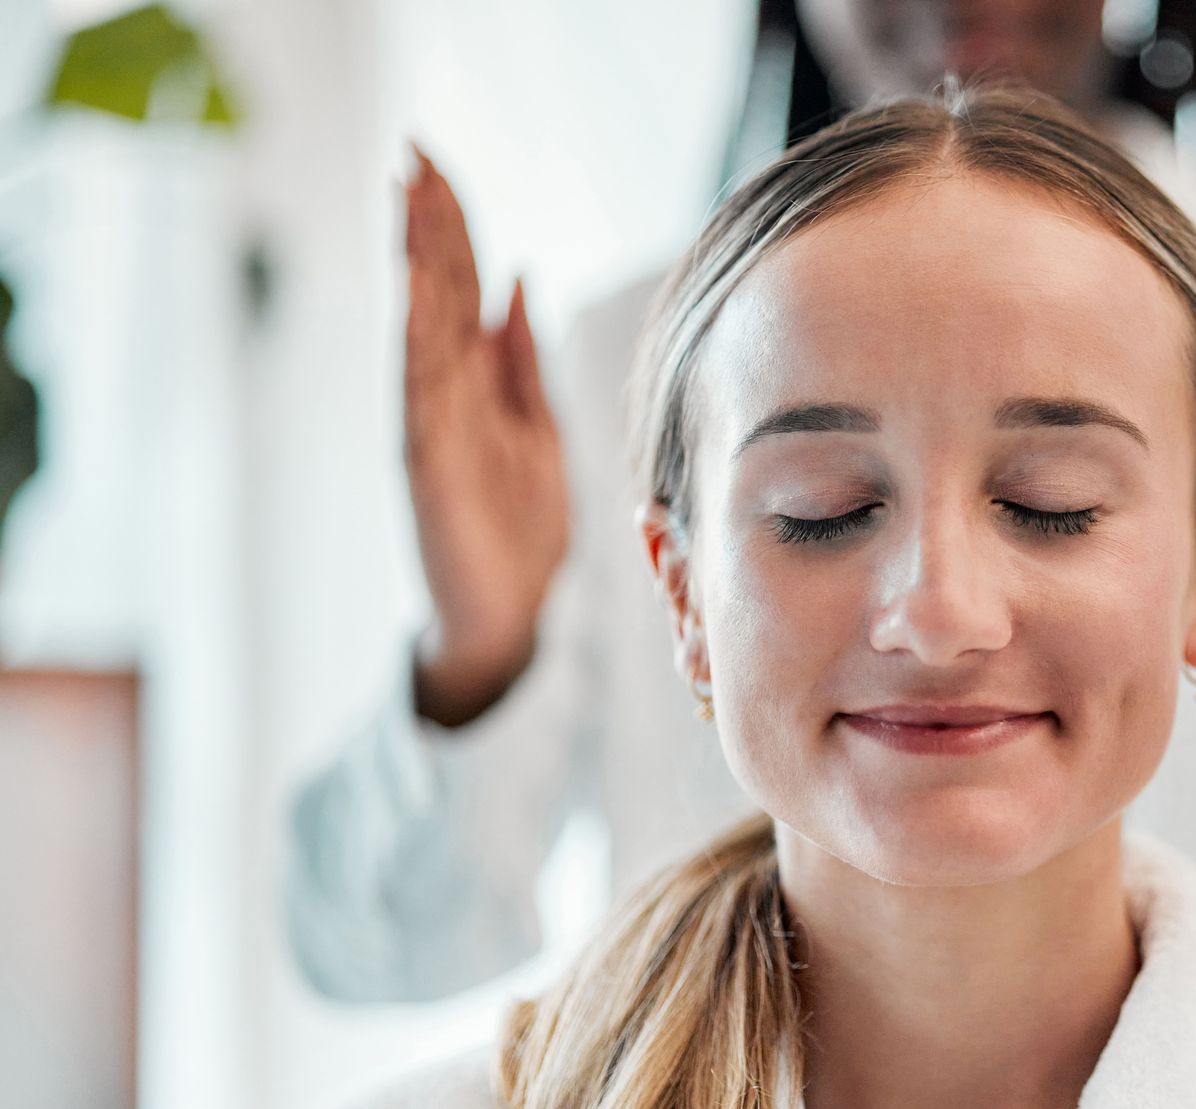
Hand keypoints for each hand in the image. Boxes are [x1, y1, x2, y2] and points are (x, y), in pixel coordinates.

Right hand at [403, 146, 568, 726]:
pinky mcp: (428, 465)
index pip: (461, 287)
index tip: (437, 163)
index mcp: (476, 384)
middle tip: (415, 151)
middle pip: (436, 292)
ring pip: (422, 327)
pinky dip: (418, 338)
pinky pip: (420, 391)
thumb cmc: (520, 534)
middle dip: (428, 223)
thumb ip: (520, 362)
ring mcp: (433, 426)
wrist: (509, 622)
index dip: (452, 226)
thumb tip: (517, 281)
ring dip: (416, 262)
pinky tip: (415, 290)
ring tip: (409, 197)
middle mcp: (446, 396)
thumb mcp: (538, 431)